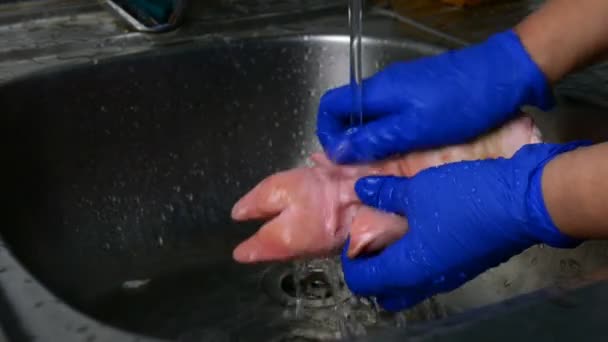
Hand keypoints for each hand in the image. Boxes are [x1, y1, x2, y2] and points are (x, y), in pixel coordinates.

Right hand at [316, 30, 552, 163]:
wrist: (504, 75)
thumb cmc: (459, 104)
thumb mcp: (414, 128)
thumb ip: (375, 139)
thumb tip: (339, 151)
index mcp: (376, 91)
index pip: (330, 106)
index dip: (327, 133)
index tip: (341, 158)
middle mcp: (384, 86)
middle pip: (350, 113)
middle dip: (351, 142)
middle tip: (364, 169)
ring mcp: (403, 88)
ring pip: (373, 117)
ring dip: (372, 141)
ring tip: (386, 165)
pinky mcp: (420, 94)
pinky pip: (393, 116)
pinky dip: (392, 135)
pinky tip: (408, 151)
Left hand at [341, 142, 588, 311]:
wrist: (523, 204)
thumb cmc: (463, 200)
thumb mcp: (418, 191)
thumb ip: (386, 193)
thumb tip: (363, 188)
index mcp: (407, 269)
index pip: (363, 282)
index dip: (350, 262)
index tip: (351, 237)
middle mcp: (426, 281)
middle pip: (387, 291)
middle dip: (372, 271)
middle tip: (369, 242)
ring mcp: (449, 276)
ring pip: (410, 284)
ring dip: (396, 265)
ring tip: (392, 232)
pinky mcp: (466, 265)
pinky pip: (432, 271)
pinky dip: (419, 259)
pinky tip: (421, 229)